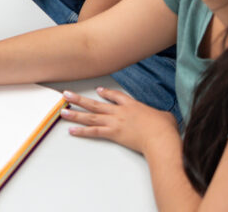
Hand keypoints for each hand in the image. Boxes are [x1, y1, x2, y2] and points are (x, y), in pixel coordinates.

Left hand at [60, 88, 178, 155]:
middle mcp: (120, 111)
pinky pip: (94, 131)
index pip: (116, 96)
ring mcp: (115, 121)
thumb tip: (164, 119)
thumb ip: (160, 116)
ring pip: (91, 116)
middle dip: (79, 99)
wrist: (160, 136)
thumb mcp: (165, 117)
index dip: (106, 93)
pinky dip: (82, 131)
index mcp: (132, 105)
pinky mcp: (113, 133)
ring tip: (63, 110)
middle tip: (66, 94)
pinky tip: (72, 130)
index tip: (98, 90)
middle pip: (96, 104)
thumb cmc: (164, 128)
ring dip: (76, 113)